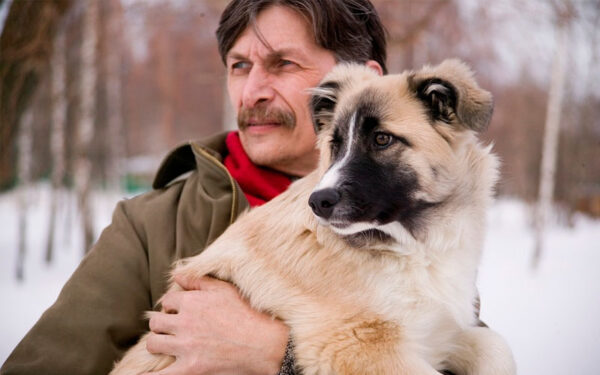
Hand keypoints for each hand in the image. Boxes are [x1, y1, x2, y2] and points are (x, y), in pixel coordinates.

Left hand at [144, 275, 288, 374]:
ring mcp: (185, 346)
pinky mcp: (189, 369)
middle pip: (156, 321)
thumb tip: (177, 274)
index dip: (173, 306)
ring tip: (167, 344)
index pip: (168, 300)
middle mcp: (184, 322)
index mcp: (192, 301)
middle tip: (173, 328)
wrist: (265, 343)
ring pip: (153, 343)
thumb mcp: (225, 289)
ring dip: (158, 343)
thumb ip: (198, 280)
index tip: (180, 311)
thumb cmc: (249, 314)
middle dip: (162, 323)